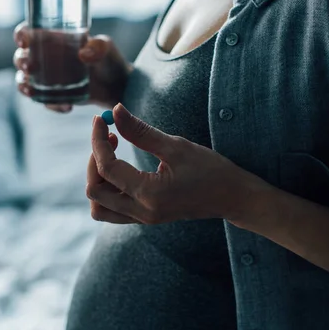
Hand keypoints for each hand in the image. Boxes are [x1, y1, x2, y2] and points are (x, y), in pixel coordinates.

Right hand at [13, 22, 131, 113]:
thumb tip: (83, 54)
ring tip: (32, 92)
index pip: (29, 33)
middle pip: (21, 57)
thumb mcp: (106, 48)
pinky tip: (67, 107)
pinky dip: (51, 105)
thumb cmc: (109, 59)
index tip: (23, 40)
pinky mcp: (54, 96)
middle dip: (21, 62)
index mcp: (52, 39)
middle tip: (30, 67)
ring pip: (25, 80)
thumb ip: (98, 47)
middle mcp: (45, 57)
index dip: (21, 34)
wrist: (117, 86)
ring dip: (24, 85)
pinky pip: (44, 101)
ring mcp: (47, 78)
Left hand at [86, 103, 267, 224]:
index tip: (100, 120)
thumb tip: (115, 111)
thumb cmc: (211, 170)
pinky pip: (113, 210)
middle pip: (95, 192)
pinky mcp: (146, 218)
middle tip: (108, 136)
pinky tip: (122, 169)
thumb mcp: (176, 146)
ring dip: (98, 180)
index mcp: (150, 194)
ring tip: (113, 155)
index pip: (107, 168)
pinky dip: (108, 190)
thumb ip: (141, 131)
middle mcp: (143, 212)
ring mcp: (143, 219)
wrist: (233, 197)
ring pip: (100, 207)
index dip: (98, 140)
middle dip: (95, 160)